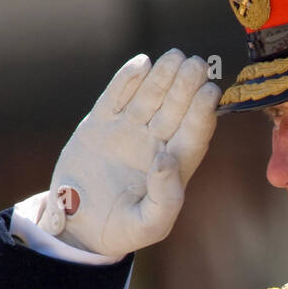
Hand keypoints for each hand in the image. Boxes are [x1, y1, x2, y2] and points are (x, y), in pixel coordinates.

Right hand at [39, 49, 220, 259]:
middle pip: (176, 109)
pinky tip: (142, 64)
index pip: (193, 135)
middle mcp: (155, 144)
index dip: (202, 113)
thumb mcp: (148, 226)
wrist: (78, 227)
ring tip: (174, 57)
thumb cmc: (121, 231)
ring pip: (150, 97)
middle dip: (186, 86)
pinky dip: (127, 80)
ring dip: (162, 77)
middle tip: (196, 64)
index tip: (209, 93)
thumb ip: (166, 199)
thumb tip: (168, 160)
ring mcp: (129, 131)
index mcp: (173, 168)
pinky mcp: (101, 123)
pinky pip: (116, 96)